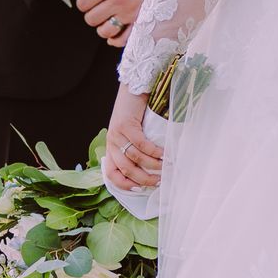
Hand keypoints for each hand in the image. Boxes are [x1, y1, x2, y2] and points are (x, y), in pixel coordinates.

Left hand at [70, 0, 161, 46]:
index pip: (83, 2)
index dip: (83, 1)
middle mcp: (119, 1)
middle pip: (91, 19)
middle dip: (91, 13)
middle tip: (98, 6)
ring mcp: (131, 14)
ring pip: (104, 31)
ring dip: (102, 25)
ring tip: (108, 16)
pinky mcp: (142, 21)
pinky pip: (123, 40)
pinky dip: (115, 39)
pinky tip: (115, 31)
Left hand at [103, 81, 163, 195]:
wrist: (133, 88)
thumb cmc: (135, 112)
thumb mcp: (131, 134)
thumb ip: (135, 149)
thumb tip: (151, 169)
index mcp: (111, 148)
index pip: (112, 174)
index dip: (125, 185)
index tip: (140, 189)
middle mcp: (112, 143)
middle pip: (126, 169)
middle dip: (144, 178)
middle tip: (159, 181)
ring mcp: (117, 134)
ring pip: (135, 158)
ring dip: (153, 165)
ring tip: (166, 166)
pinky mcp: (126, 125)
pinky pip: (141, 144)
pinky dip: (154, 151)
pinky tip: (164, 153)